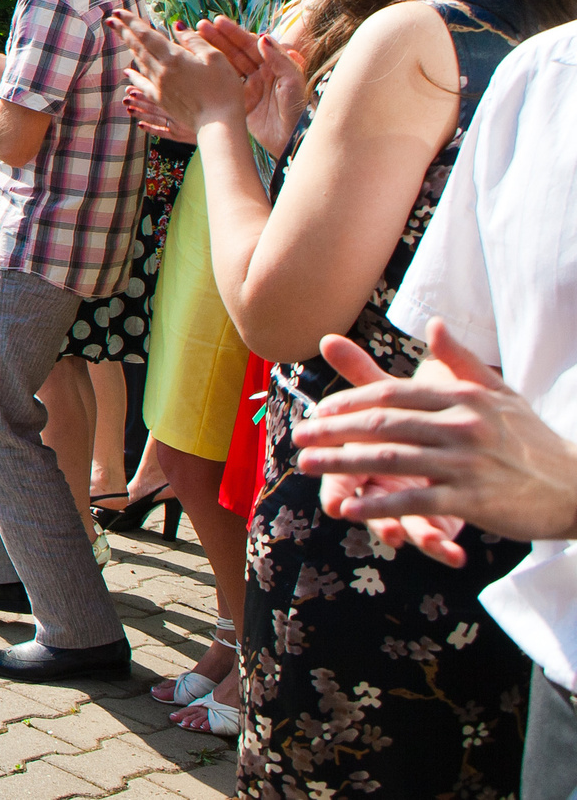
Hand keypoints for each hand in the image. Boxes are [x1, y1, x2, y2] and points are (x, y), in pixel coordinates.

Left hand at [106, 8, 249, 136]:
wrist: (218, 124)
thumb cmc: (223, 89)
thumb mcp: (215, 57)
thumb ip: (193, 40)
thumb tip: (176, 25)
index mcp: (173, 58)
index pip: (146, 35)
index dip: (131, 22)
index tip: (117, 12)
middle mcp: (161, 72)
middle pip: (138, 47)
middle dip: (123, 31)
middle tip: (110, 19)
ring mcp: (159, 87)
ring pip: (139, 63)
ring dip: (129, 48)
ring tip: (122, 36)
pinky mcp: (162, 101)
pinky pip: (143, 85)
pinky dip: (134, 77)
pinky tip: (128, 73)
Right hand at [196, 17, 309, 156]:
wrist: (292, 141)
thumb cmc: (297, 110)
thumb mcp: (292, 82)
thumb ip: (280, 58)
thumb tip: (262, 37)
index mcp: (275, 64)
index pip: (251, 44)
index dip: (234, 32)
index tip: (217, 22)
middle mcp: (261, 73)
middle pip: (236, 51)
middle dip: (218, 38)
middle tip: (199, 26)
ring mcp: (250, 87)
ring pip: (228, 65)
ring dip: (212, 52)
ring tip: (194, 41)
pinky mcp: (241, 102)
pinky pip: (224, 83)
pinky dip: (212, 73)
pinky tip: (198, 64)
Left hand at [294, 319, 576, 562]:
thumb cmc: (531, 440)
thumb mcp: (499, 393)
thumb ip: (460, 361)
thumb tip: (434, 323)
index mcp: (461, 396)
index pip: (392, 394)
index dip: (350, 401)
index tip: (320, 410)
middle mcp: (461, 425)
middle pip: (382, 424)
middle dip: (333, 430)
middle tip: (299, 437)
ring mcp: (466, 462)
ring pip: (390, 459)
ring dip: (342, 463)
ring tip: (308, 466)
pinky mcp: (473, 498)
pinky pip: (415, 499)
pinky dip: (378, 503)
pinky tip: (350, 507)